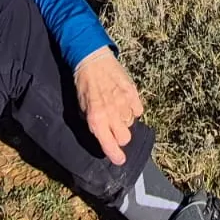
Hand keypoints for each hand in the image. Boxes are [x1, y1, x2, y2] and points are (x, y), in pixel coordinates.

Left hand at [74, 46, 143, 165]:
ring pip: (131, 123)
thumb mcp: (81, 108)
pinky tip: (125, 102)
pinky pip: (138, 110)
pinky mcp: (133, 92)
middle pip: (125, 138)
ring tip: (117, 109)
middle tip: (115, 129)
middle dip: (121, 137)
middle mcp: (112, 113)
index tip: (119, 160)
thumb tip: (104, 136)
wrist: (92, 60)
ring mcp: (124, 103)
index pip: (110, 145)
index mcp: (96, 119)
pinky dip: (133, 109)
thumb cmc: (83, 85)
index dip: (116, 156)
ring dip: (125, 121)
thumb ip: (94, 124)